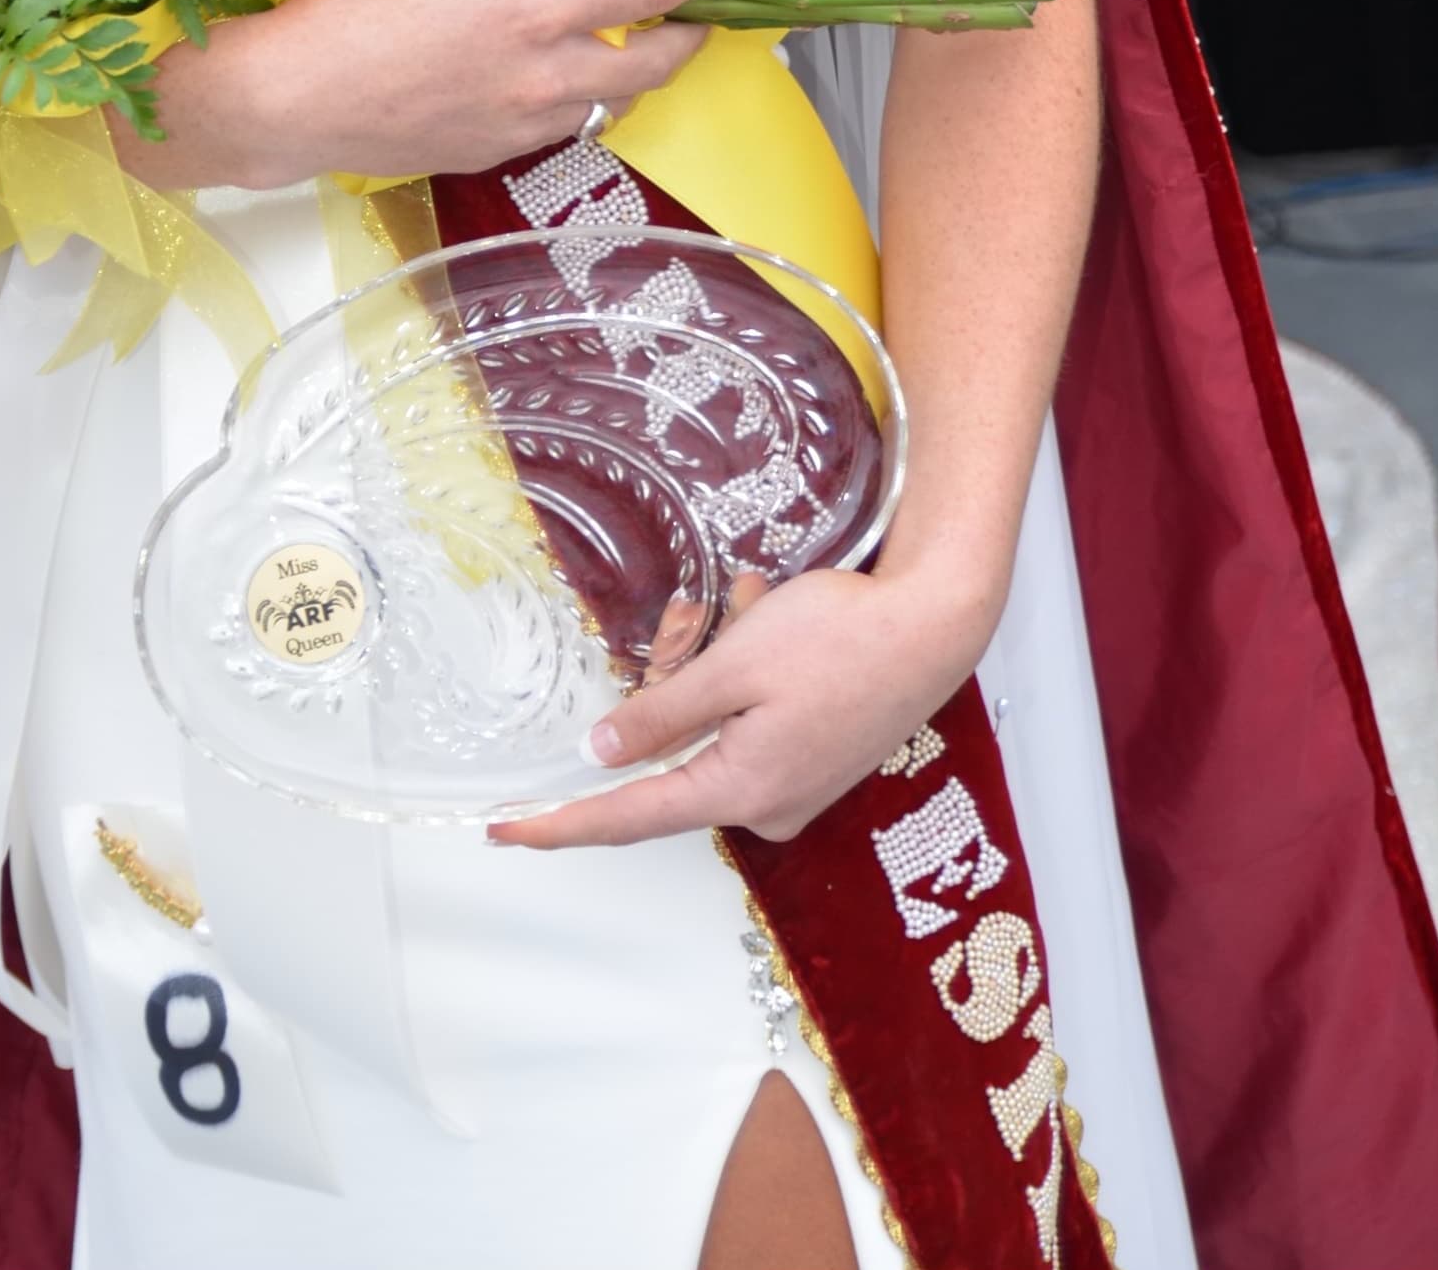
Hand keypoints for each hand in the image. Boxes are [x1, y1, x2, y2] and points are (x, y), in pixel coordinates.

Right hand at [145, 0, 760, 192]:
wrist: (292, 104)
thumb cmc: (349, 12)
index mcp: (535, 11)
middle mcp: (545, 76)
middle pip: (650, 66)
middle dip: (685, 40)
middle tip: (692, 17)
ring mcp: (520, 123)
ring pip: (608, 104)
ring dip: (629, 75)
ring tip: (619, 47)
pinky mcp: (489, 153)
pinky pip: (558, 128)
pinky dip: (575, 101)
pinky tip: (546, 81)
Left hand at [488, 562, 994, 850]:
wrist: (935, 628)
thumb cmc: (837, 640)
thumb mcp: (734, 666)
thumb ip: (662, 716)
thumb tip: (600, 758)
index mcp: (740, 790)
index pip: (627, 816)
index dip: (560, 823)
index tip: (501, 831)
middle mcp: (766, 808)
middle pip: (675, 755)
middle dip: (676, 679)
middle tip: (711, 613)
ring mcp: (794, 790)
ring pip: (713, 726)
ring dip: (721, 664)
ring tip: (758, 607)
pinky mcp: (813, 765)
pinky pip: (749, 721)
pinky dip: (749, 671)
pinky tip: (774, 620)